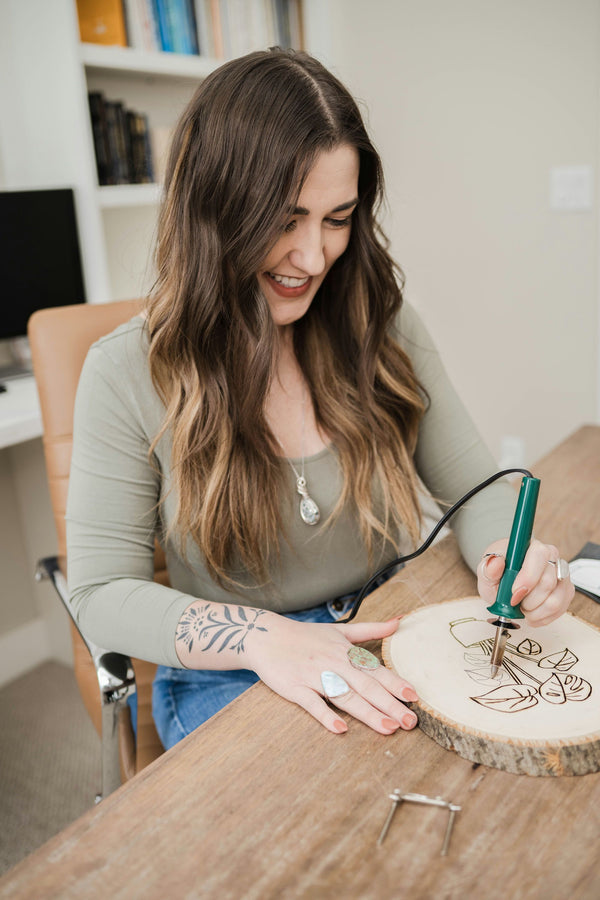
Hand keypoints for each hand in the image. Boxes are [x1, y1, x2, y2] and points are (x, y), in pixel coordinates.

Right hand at [248, 614, 417, 735]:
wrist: (265, 635)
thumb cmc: (306, 636)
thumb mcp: (340, 630)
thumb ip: (372, 629)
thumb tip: (401, 620)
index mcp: (345, 651)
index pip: (374, 669)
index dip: (394, 683)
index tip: (414, 697)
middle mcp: (333, 662)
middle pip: (365, 685)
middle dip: (388, 704)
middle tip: (410, 722)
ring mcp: (313, 675)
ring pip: (344, 696)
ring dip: (367, 713)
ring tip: (388, 728)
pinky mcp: (295, 688)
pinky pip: (312, 704)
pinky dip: (326, 716)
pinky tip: (341, 729)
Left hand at [477, 538, 574, 626]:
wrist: (505, 583)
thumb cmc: (499, 574)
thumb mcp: (486, 571)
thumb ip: (489, 568)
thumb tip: (495, 563)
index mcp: (533, 547)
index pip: (539, 556)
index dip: (528, 577)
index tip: (514, 594)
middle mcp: (552, 558)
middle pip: (548, 582)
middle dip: (528, 600)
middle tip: (515, 602)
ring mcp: (562, 575)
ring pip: (555, 600)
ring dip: (535, 611)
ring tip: (522, 608)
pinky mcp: (566, 591)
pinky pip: (559, 610)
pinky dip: (541, 617)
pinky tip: (531, 613)